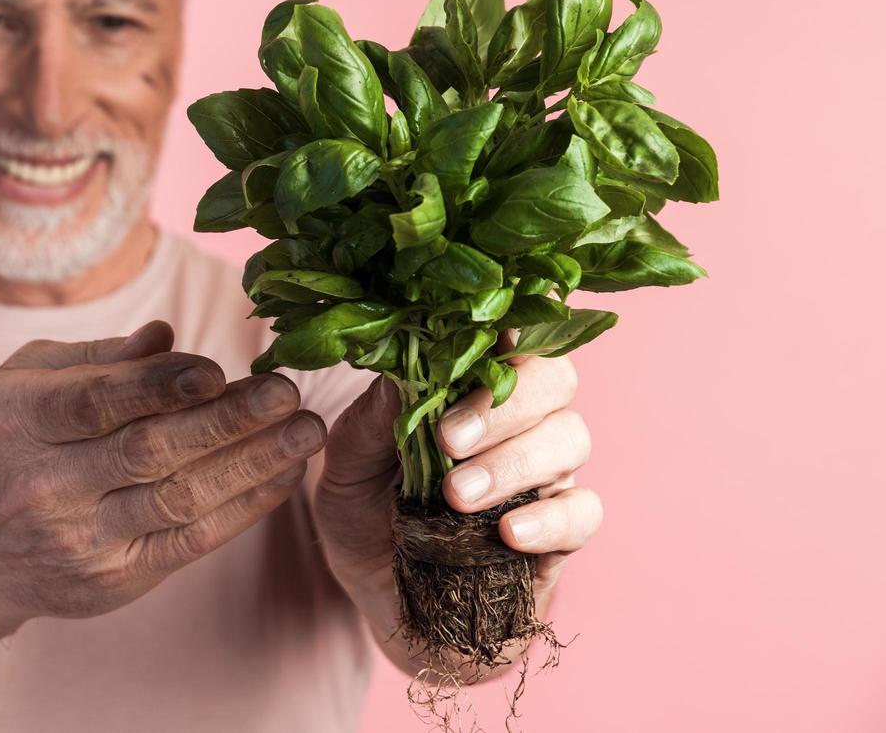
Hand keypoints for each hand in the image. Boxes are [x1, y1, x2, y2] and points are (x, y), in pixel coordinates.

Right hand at [0, 320, 327, 628]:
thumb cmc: (8, 445)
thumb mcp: (26, 382)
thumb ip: (98, 358)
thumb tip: (168, 336)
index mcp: (23, 419)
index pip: (96, 403)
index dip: (159, 387)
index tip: (217, 369)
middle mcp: (47, 483)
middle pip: (148, 451)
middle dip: (226, 421)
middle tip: (287, 393)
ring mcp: (79, 539)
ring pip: (178, 500)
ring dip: (251, 465)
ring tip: (305, 433)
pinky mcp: (110, 583)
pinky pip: (188, 543)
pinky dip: (241, 509)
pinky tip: (282, 477)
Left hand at [311, 334, 601, 629]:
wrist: (382, 601)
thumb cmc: (366, 517)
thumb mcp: (345, 468)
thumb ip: (370, 423)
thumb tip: (398, 373)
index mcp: (470, 385)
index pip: (507, 333)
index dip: (504, 326)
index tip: (475, 342)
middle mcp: (519, 418)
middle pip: (552, 378)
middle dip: (503, 405)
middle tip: (448, 440)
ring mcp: (546, 472)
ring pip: (568, 439)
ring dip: (513, 463)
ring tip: (456, 496)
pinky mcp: (562, 532)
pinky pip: (581, 513)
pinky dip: (549, 519)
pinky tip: (508, 532)